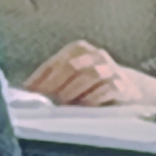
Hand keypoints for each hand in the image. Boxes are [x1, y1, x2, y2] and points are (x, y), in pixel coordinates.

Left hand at [23, 41, 139, 107]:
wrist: (128, 88)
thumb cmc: (90, 84)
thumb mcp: (72, 77)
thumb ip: (53, 80)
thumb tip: (27, 92)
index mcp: (78, 49)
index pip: (55, 62)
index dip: (40, 77)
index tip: (28, 91)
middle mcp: (95, 55)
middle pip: (72, 66)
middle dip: (56, 82)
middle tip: (46, 98)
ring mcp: (111, 69)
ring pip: (91, 74)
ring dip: (74, 90)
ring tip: (63, 102)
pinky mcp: (123, 85)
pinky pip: (108, 89)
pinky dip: (93, 98)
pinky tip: (83, 106)